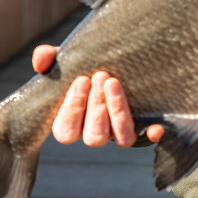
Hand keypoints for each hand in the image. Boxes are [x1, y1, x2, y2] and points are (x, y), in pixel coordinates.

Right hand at [32, 45, 163, 145]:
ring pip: (120, 138)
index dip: (72, 109)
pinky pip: (148, 138)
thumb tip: (42, 61)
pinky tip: (155, 127)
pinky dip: (152, 133)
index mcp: (71, 123)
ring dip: (118, 112)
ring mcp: (118, 132)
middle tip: (102, 76)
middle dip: (97, 107)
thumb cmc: (81, 65)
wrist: (110, 61)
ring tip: (114, 83)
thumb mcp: (64, 60)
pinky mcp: (141, 127)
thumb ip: (48, 58)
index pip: (66, 131)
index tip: (81, 80)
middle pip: (94, 137)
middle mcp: (95, 132)